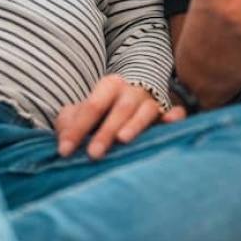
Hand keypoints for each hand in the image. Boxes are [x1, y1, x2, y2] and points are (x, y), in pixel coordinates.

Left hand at [54, 74, 185, 159]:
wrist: (137, 95)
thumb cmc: (106, 110)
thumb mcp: (85, 111)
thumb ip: (70, 122)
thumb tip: (64, 139)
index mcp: (109, 86)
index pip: (91, 106)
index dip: (77, 128)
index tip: (65, 151)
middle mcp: (132, 91)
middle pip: (119, 109)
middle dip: (105, 132)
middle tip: (93, 154)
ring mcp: (152, 101)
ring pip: (146, 111)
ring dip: (134, 125)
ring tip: (122, 140)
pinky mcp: (169, 112)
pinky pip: (176, 113)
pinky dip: (173, 118)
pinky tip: (167, 123)